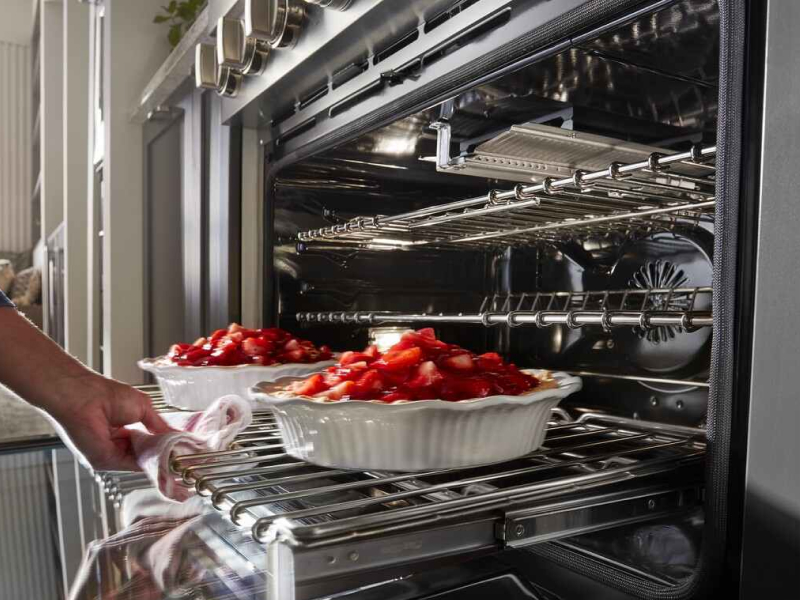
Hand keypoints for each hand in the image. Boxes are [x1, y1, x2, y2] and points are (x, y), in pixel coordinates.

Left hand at [49, 374, 172, 471]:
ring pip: (141, 463)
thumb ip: (159, 425)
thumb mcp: (143, 408)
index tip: (180, 447)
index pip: (147, 444)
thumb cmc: (106, 395)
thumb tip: (176, 435)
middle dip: (163, 455)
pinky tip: (165, 457)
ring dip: (159, 460)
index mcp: (124, 430)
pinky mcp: (105, 461)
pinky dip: (150, 464)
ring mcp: (111, 454)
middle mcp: (117, 444)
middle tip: (183, 454)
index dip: (163, 445)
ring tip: (178, 454)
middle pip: (145, 456)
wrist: (83, 397)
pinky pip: (132, 466)